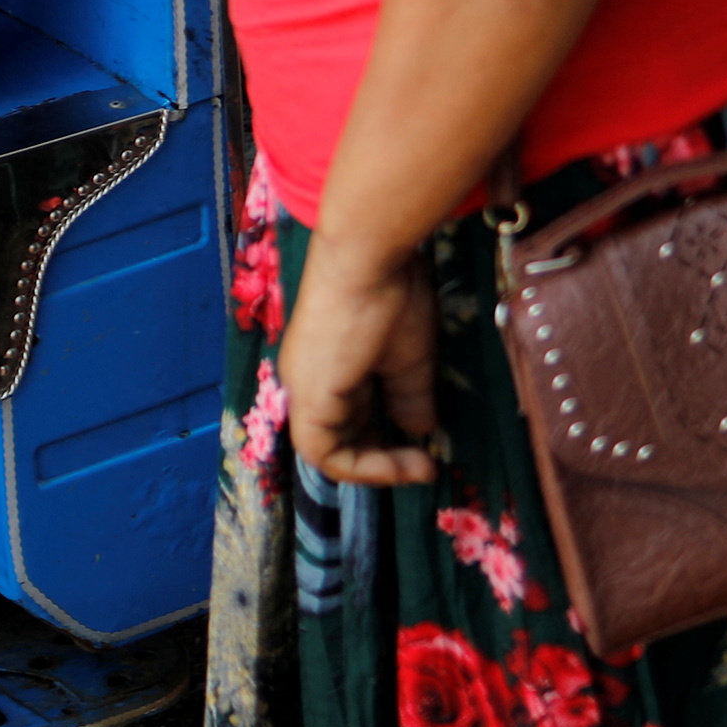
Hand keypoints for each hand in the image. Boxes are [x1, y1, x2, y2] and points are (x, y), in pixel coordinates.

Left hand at [280, 225, 441, 486]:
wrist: (370, 260)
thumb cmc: (390, 295)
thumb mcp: (408, 357)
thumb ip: (408, 396)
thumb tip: (419, 430)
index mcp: (327, 366)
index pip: (349, 417)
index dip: (384, 441)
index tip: (425, 450)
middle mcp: (307, 381)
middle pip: (338, 437)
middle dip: (382, 457)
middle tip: (423, 464)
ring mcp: (302, 390)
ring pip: (328, 451)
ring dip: (375, 466)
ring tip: (419, 467)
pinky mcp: (305, 400)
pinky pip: (323, 453)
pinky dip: (361, 466)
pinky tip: (398, 464)